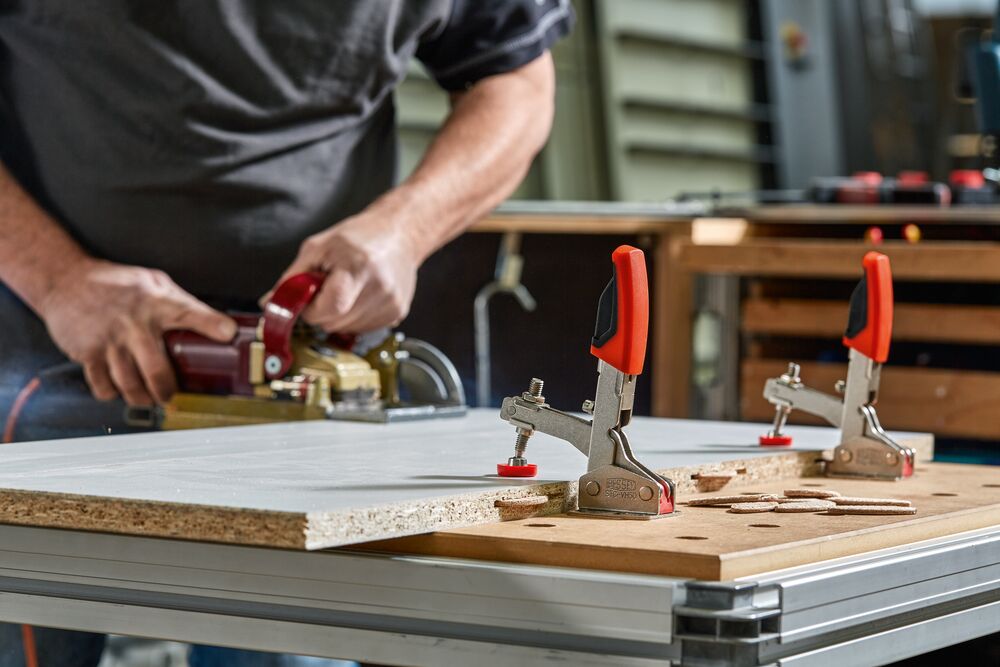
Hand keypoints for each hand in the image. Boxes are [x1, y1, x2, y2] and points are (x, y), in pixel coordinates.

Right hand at [39, 259, 236, 405]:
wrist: (65, 280)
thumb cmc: (116, 284)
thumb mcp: (154, 283)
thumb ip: (181, 304)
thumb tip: (219, 327)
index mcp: (156, 302)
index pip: (190, 312)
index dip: (211, 324)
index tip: (228, 335)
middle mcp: (134, 324)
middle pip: (158, 370)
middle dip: (167, 390)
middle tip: (171, 395)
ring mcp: (110, 341)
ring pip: (131, 385)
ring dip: (143, 398)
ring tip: (149, 398)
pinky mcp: (87, 353)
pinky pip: (103, 386)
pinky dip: (113, 394)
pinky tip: (119, 389)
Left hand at [269, 212, 420, 332]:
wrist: (400, 234)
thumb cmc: (358, 236)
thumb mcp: (318, 247)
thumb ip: (292, 278)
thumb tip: (270, 303)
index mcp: (359, 267)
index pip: (329, 308)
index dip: (311, 309)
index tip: (309, 297)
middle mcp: (380, 289)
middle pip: (335, 322)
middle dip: (322, 310)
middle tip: (328, 287)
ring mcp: (391, 304)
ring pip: (347, 329)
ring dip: (339, 315)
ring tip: (347, 289)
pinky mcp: (398, 314)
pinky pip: (363, 329)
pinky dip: (354, 317)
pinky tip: (361, 296)